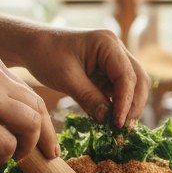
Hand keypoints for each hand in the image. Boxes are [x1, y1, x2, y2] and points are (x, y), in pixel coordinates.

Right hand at [0, 54, 57, 164]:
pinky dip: (1, 157)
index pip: (32, 94)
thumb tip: (4, 117)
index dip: (43, 122)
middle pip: (38, 110)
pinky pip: (7, 145)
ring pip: (30, 126)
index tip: (46, 143)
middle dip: (43, 138)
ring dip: (22, 148)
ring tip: (1, 155)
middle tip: (40, 158)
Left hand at [16, 27, 150, 127]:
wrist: (32, 46)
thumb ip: (89, 98)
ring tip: (120, 128)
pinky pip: (121, 90)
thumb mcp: (66, 78)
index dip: (126, 101)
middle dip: (134, 105)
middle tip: (124, 129)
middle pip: (139, 79)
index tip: (118, 123)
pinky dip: (120, 105)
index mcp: (107, 43)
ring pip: (134, 86)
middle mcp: (116, 49)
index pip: (126, 75)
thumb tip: (108, 120)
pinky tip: (112, 121)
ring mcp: (114, 61)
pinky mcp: (109, 72)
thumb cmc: (46, 55)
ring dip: (130, 107)